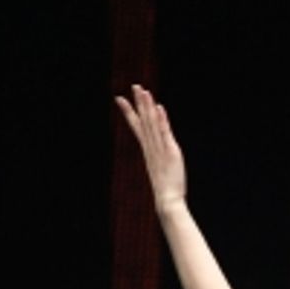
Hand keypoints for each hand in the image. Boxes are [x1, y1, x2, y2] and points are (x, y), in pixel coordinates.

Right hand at [114, 82, 186, 211]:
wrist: (167, 202)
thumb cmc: (165, 190)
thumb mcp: (159, 170)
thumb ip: (156, 160)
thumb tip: (155, 156)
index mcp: (148, 150)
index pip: (137, 127)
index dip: (129, 112)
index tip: (119, 98)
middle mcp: (151, 147)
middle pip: (143, 121)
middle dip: (138, 103)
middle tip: (135, 86)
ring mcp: (159, 149)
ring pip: (151, 124)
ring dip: (148, 107)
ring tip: (144, 91)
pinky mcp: (170, 152)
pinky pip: (164, 133)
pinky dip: (161, 120)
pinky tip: (159, 107)